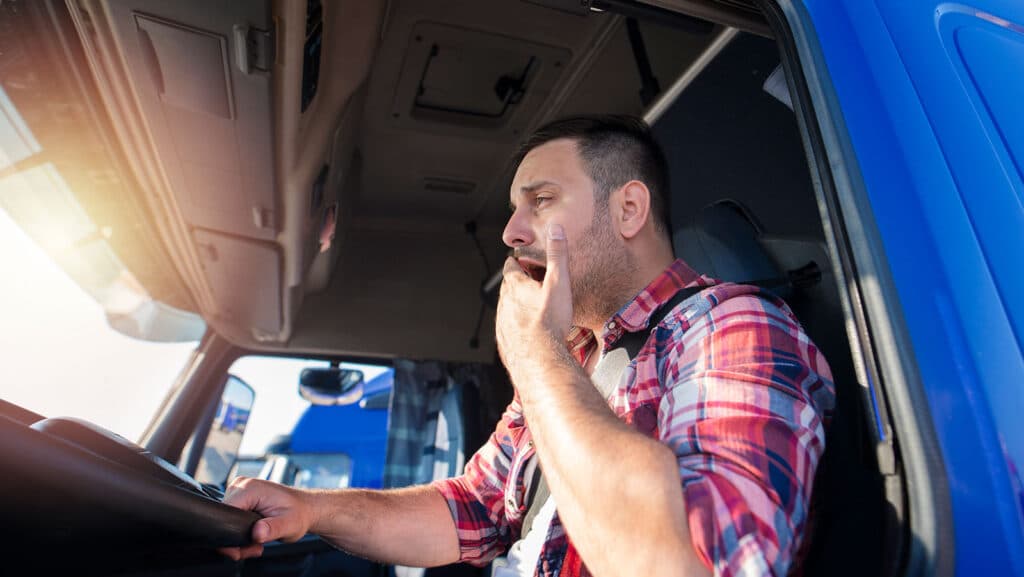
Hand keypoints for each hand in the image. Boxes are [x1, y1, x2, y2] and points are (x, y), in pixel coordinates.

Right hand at [218, 477, 315, 560]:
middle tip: (256, 545)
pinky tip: (255, 535)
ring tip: (258, 541)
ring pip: (226, 521)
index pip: (224, 514)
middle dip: (236, 539)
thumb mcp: (289, 524)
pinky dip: (240, 530)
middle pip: (223, 519)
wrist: (305, 508)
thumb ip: (272, 529)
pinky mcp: (240, 498)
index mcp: (250, 488)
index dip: (230, 534)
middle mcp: (241, 486)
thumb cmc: (299, 513)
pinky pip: (231, 518)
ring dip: (239, 537)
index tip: (243, 548)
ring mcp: (239, 491)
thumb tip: (257, 533)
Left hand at [496, 224, 572, 381]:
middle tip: (534, 284)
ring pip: (507, 308)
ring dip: (517, 305)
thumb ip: (558, 256)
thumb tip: (556, 230)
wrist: (539, 358)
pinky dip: (517, 325)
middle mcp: (504, 302)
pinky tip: (529, 331)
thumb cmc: (549, 321)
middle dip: (519, 283)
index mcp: (514, 285)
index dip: (519, 262)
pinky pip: (508, 327)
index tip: (525, 262)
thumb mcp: (558, 283)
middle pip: (508, 287)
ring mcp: (502, 322)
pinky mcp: (504, 340)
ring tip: (534, 308)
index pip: (511, 266)